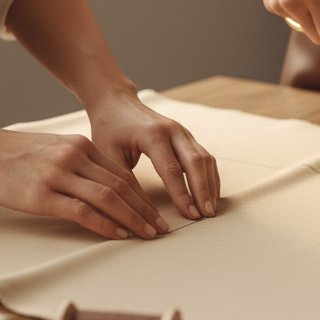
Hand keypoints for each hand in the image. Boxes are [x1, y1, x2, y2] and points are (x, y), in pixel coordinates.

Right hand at [0, 127, 168, 239]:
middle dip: (144, 210)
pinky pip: (84, 212)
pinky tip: (118, 234)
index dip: (141, 196)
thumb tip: (101, 186)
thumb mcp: (53, 148)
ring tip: (146, 234)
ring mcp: (60, 175)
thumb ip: (78, 163)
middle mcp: (75, 157)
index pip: (121, 173)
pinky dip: (106, 224)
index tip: (153, 212)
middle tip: (159, 228)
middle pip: (121, 186)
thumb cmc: (13, 153)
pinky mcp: (44, 195)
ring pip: (109, 198)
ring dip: (133, 219)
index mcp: (80, 145)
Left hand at [85, 90, 219, 219]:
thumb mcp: (109, 157)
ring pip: (205, 159)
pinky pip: (205, 156)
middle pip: (196, 162)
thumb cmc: (109, 130)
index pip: (172, 169)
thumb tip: (141, 214)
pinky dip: (210, 176)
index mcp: (151, 134)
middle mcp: (172, 130)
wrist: (115, 103)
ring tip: (211, 210)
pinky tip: (210, 194)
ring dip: (210, 185)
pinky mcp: (187, 136)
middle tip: (207, 216)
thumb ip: (126, 183)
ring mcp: (183, 131)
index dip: (182, 194)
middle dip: (203, 191)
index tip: (190, 215)